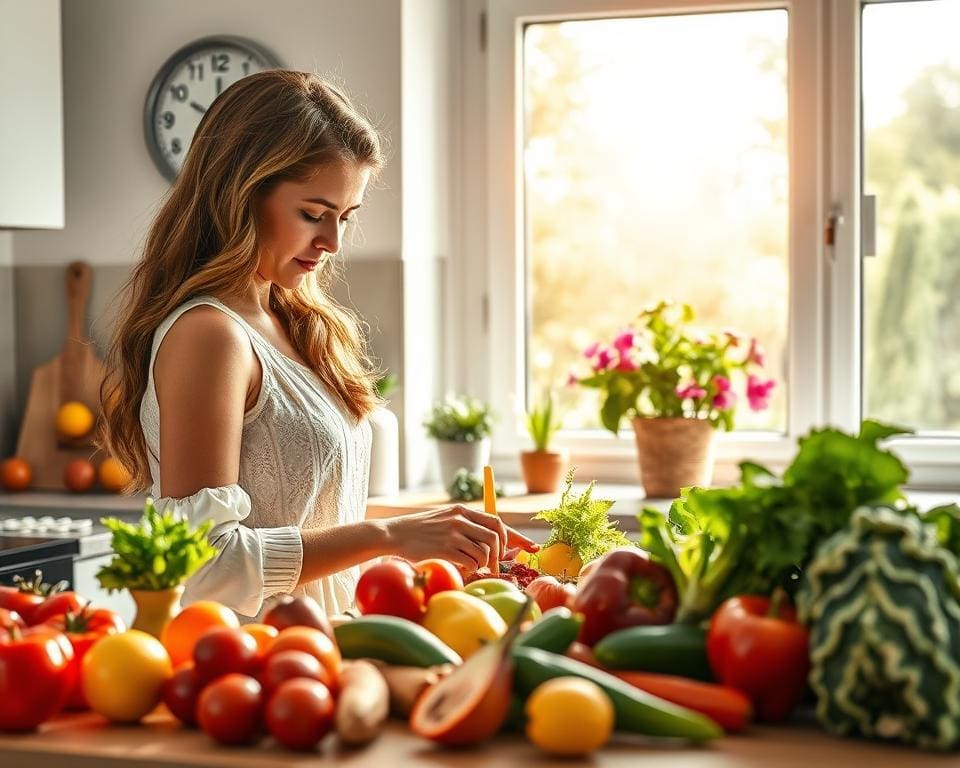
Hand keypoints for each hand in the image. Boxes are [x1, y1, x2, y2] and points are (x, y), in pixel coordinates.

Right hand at [383, 505, 538, 572]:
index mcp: (463, 511)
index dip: (518, 537)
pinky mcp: (445, 547)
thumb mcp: (445, 520)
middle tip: (492, 566)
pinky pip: (470, 561)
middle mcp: (460, 519)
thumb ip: (466, 527)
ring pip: (484, 551)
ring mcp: (453, 533)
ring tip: (471, 566)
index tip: (532, 547)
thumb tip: (493, 545)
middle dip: (499, 555)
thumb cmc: (419, 531)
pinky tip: (460, 567)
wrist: (394, 533)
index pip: (498, 522)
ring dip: (483, 564)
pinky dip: (471, 568)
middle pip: (496, 536)